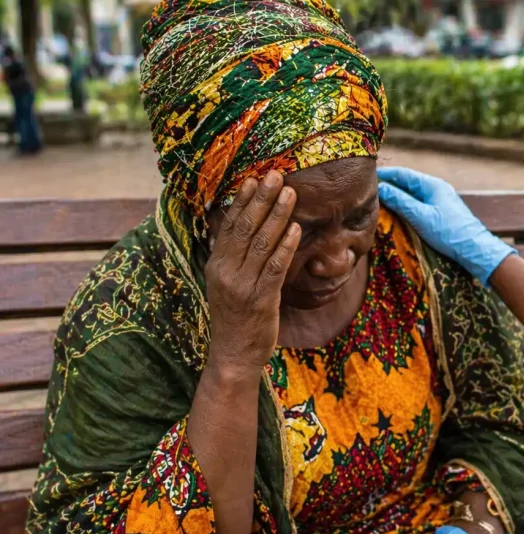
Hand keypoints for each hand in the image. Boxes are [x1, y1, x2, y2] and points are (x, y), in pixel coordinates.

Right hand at [205, 171, 300, 374]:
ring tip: (290, 193)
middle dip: (262, 199)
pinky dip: (286, 246)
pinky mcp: (261, 299)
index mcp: (216, 264)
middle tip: (276, 175)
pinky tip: (296, 228)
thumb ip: (233, 258)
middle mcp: (226, 272)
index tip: (254, 178)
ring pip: (262, 243)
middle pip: (245, 228)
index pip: (229, 225)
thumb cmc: (235, 318)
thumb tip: (244, 229)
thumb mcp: (226, 284)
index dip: (243, 201)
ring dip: (278, 215)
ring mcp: (242, 285)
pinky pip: (275, 267)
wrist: (233, 355)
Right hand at [377, 166, 515, 284]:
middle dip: (389, 185)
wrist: (475, 249)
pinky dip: (406, 204)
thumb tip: (381, 188)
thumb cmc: (448, 232)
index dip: (384, 174)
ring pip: (413, 193)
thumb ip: (400, 201)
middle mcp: (436, 188)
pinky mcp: (442, 211)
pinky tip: (398, 212)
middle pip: (407, 182)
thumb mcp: (420, 216)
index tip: (367, 178)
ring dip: (397, 196)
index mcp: (432, 184)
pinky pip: (419, 203)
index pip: (403, 173)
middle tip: (369, 191)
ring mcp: (440, 199)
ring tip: (379, 201)